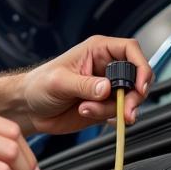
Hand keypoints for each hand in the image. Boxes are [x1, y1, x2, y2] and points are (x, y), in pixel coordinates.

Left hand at [20, 35, 152, 134]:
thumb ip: (84, 85)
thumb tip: (106, 88)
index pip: (130, 50)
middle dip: (134, 95)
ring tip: (86, 109)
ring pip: (130, 99)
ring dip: (115, 110)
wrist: (30, 108)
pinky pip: (121, 113)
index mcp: (97, 50)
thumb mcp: (59, 82)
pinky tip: (91, 115)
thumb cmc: (39, 84)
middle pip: (137, 77)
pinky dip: (113, 119)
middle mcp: (106, 68)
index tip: (139, 85)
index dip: (140, 65)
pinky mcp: (105, 107)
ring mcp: (107, 89)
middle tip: (124, 110)